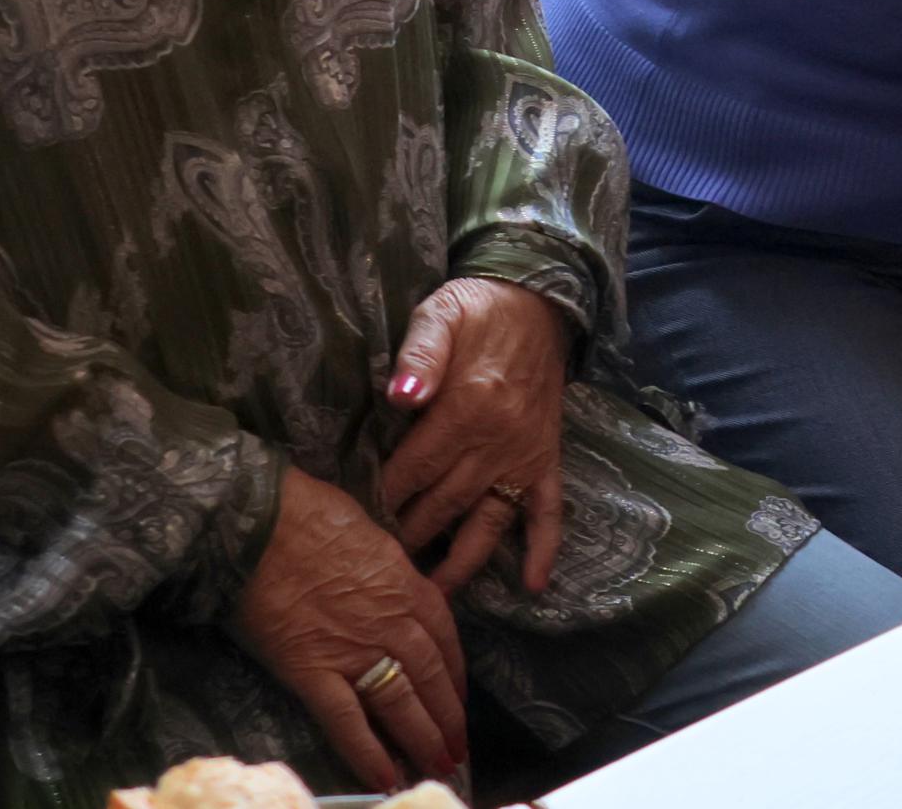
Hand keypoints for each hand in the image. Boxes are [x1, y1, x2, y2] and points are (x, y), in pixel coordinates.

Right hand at [230, 467, 470, 793]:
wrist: (261, 524)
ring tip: (438, 766)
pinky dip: (367, 751)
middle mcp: (392, 623)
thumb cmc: (310, 515)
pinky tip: (384, 777)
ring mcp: (354, 650)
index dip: (456, 674)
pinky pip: (346, 720)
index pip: (445, 639)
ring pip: (400, 703)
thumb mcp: (371, 535)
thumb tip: (390, 584)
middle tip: (458, 750)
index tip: (460, 698)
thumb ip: (388, 569)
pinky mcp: (311, 670)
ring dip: (423, 738)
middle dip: (448, 717)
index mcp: (408, 586)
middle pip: (431, 677)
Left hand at [377, 276, 569, 599]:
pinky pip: (548, 509)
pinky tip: (533, 585)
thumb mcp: (440, 315)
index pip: (413, 471)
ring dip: (462, 563)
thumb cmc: (476, 310)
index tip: (353, 532)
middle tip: (375, 577)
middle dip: (408, 541)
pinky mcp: (545, 457)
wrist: (537, 300)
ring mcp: (524, 454)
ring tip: (434, 601)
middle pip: (443, 505)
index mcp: (467, 407)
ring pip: (489, 521)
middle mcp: (499, 440)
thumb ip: (419, 355)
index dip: (382, 502)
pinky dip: (543, 547)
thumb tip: (399, 397)